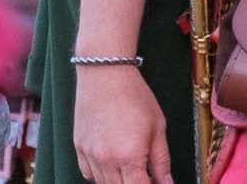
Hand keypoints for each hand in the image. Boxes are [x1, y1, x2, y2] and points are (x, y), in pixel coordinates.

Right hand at [74, 64, 172, 183]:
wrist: (106, 74)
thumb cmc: (135, 96)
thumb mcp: (157, 127)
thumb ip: (162, 160)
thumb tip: (167, 183)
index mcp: (130, 156)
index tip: (156, 181)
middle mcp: (107, 160)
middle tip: (146, 173)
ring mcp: (90, 155)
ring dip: (119, 180)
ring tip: (130, 163)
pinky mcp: (79, 148)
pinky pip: (88, 173)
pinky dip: (101, 174)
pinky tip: (112, 161)